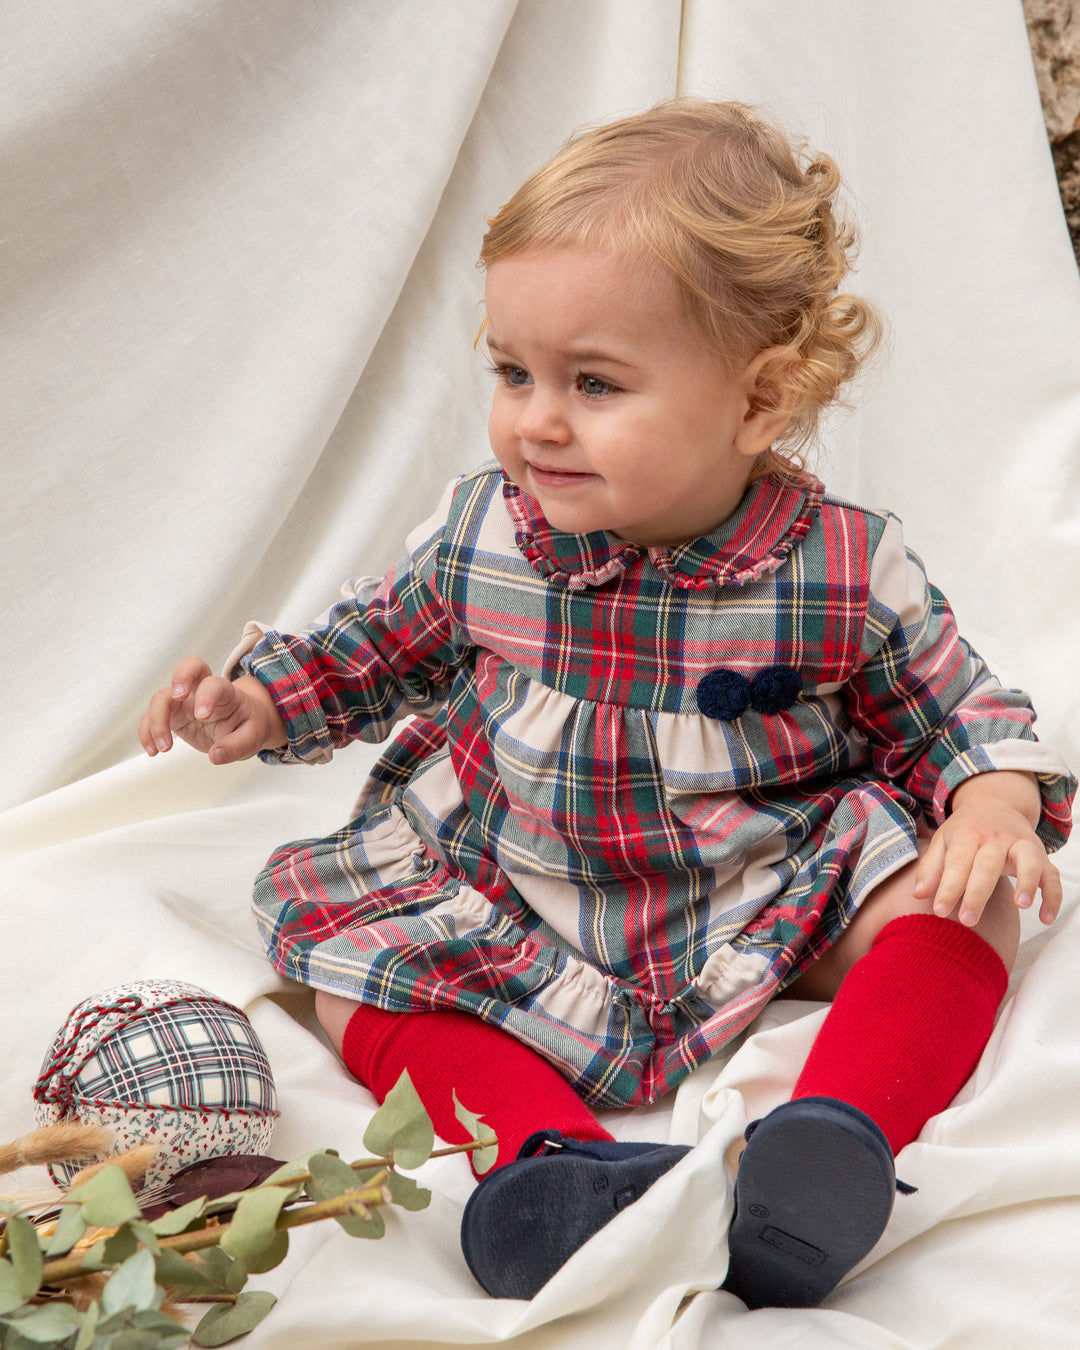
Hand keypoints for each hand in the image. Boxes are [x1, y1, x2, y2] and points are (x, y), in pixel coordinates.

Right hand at [139, 655, 286, 765]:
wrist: (240, 725)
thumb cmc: (247, 725)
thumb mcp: (252, 738)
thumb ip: (236, 746)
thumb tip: (216, 756)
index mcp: (225, 692)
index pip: (214, 684)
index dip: (207, 696)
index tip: (203, 716)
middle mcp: (202, 690)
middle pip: (187, 667)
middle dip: (180, 677)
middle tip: (178, 697)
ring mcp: (184, 701)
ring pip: (161, 697)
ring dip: (157, 720)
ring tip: (164, 748)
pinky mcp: (172, 715)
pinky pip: (151, 718)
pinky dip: (147, 732)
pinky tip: (153, 751)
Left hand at [913, 772, 1061, 926]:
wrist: (996, 804)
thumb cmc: (964, 832)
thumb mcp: (943, 842)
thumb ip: (930, 868)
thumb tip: (919, 895)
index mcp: (967, 835)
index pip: (957, 862)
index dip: (948, 887)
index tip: (939, 911)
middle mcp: (995, 838)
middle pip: (987, 864)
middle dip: (977, 893)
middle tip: (967, 920)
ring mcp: (1021, 844)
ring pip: (1028, 860)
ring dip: (1027, 881)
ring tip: (1020, 905)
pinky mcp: (1041, 855)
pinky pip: (1052, 874)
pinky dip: (1052, 895)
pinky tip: (1045, 917)